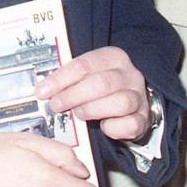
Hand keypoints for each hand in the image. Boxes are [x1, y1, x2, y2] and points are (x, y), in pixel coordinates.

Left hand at [36, 46, 151, 141]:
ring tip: (79, 114)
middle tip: (56, 105)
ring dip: (92, 110)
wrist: (133, 102)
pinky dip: (113, 128)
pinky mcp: (143, 119)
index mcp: (113, 57)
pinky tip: (103, 127)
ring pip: (119, 103)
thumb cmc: (103, 88)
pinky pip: (129, 124)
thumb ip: (70, 79)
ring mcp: (139, 97)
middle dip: (73, 96)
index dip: (60, 79)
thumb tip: (43, 90)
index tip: (42, 92)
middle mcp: (129, 75)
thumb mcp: (88, 75)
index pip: (83, 65)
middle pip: (101, 83)